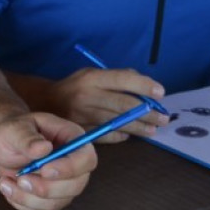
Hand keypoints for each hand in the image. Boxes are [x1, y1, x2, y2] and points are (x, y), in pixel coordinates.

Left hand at [0, 112, 96, 209]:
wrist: (3, 147)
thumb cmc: (12, 133)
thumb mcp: (14, 130)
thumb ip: (27, 138)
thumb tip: (43, 148)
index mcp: (71, 139)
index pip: (86, 158)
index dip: (70, 168)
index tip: (44, 171)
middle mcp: (73, 165)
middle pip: (76, 186)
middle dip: (46, 188)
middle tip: (20, 179)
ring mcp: (64, 185)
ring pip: (56, 203)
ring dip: (27, 197)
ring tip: (5, 181)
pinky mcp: (51, 201)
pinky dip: (21, 203)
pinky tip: (8, 187)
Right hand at [48, 68, 167, 141]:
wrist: (44, 103)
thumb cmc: (75, 87)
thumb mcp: (91, 74)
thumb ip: (116, 78)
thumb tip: (146, 86)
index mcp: (91, 78)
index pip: (123, 79)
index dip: (144, 85)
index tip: (161, 93)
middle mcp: (87, 95)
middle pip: (125, 104)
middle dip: (149, 112)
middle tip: (164, 118)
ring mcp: (83, 115)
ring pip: (119, 122)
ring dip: (140, 127)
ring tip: (152, 129)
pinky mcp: (81, 131)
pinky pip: (107, 135)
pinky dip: (121, 135)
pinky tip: (129, 134)